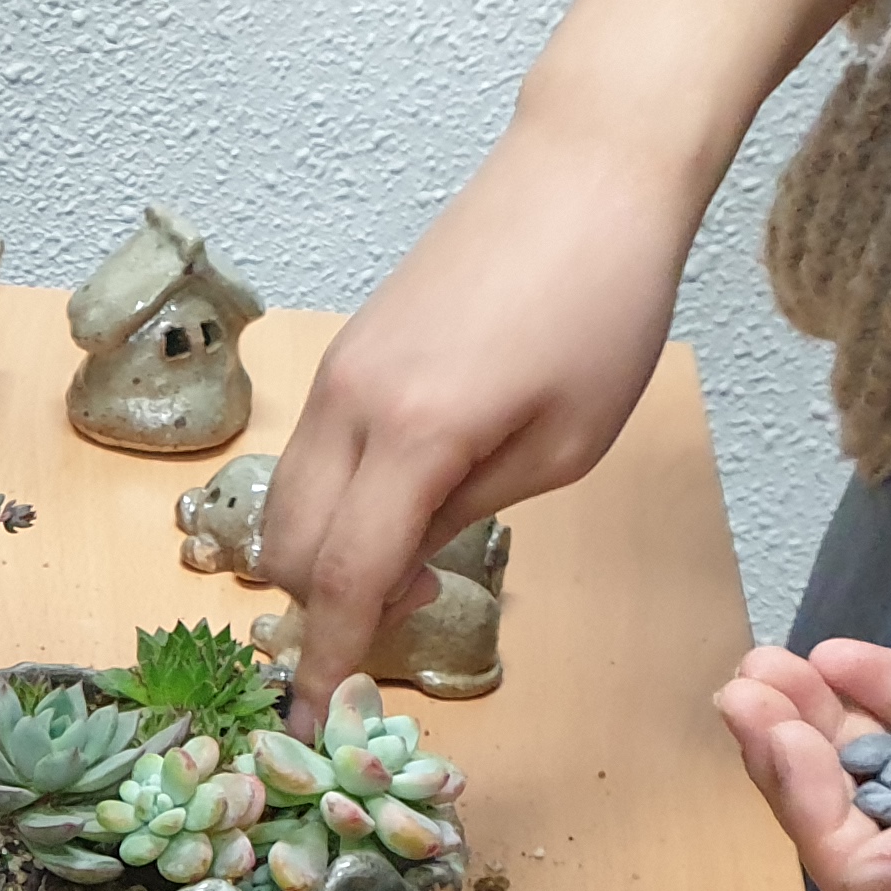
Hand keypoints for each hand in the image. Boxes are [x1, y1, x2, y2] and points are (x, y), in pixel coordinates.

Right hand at [257, 122, 692, 710]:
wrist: (585, 169)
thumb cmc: (606, 307)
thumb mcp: (564, 444)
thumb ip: (470, 513)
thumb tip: (404, 563)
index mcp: (414, 435)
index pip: (345, 577)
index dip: (330, 659)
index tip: (318, 722)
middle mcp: (347, 407)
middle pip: (289, 553)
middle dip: (326, 611)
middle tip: (404, 618)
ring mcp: (334, 377)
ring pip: (284, 508)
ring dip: (326, 560)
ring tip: (412, 556)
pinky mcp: (342, 356)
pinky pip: (307, 461)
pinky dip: (332, 507)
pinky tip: (403, 498)